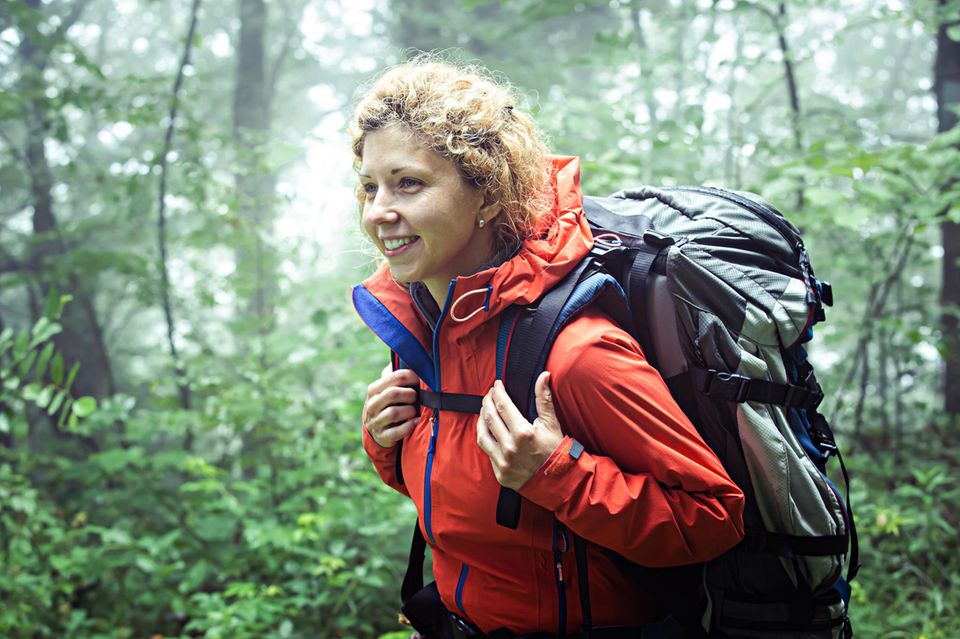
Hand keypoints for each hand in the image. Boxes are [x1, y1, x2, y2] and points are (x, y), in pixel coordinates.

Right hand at [363, 364, 419, 447]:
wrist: (377, 430)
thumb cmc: (389, 404)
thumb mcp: (388, 389)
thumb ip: (396, 376)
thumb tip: (412, 358)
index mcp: (374, 390)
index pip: (395, 377)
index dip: (412, 376)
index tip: (421, 379)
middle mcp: (371, 405)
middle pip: (394, 394)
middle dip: (410, 395)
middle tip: (416, 398)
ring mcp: (375, 422)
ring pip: (394, 412)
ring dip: (409, 411)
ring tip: (414, 411)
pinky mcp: (382, 436)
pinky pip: (397, 432)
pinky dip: (409, 426)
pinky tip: (415, 422)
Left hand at [476, 372, 563, 489]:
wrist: (557, 481)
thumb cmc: (555, 450)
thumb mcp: (551, 423)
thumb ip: (544, 398)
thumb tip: (543, 376)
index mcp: (523, 433)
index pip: (503, 405)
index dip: (498, 392)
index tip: (497, 385)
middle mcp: (510, 447)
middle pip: (490, 417)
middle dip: (487, 401)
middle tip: (489, 394)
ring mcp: (503, 461)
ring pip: (482, 435)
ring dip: (481, 419)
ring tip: (484, 410)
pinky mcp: (499, 473)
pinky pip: (487, 452)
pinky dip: (486, 438)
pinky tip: (488, 431)